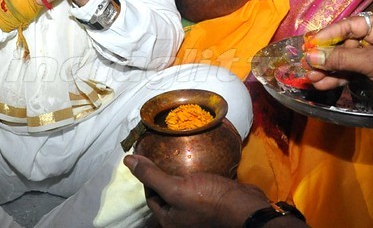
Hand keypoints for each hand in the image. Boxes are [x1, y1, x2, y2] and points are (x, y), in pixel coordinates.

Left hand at [123, 155, 271, 227]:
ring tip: (182, 153)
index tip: (150, 157)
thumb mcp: (174, 188)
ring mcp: (198, 211)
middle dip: (165, 173)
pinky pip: (200, 185)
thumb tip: (127, 161)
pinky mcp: (213, 200)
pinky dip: (197, 173)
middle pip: (167, 192)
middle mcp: (182, 219)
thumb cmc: (208, 200)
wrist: (245, 208)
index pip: (150, 196)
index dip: (148, 177)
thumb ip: (151, 175)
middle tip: (166, 152)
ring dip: (182, 172)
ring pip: (184, 188)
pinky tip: (200, 159)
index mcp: (169, 221)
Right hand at [304, 13, 372, 128]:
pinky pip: (348, 72)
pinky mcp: (371, 73)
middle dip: (325, 55)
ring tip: (311, 78)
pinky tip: (322, 84)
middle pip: (343, 42)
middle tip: (306, 63)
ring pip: (344, 59)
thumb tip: (312, 55)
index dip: (327, 34)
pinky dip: (336, 78)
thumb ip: (343, 58)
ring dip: (327, 69)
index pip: (349, 25)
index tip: (309, 44)